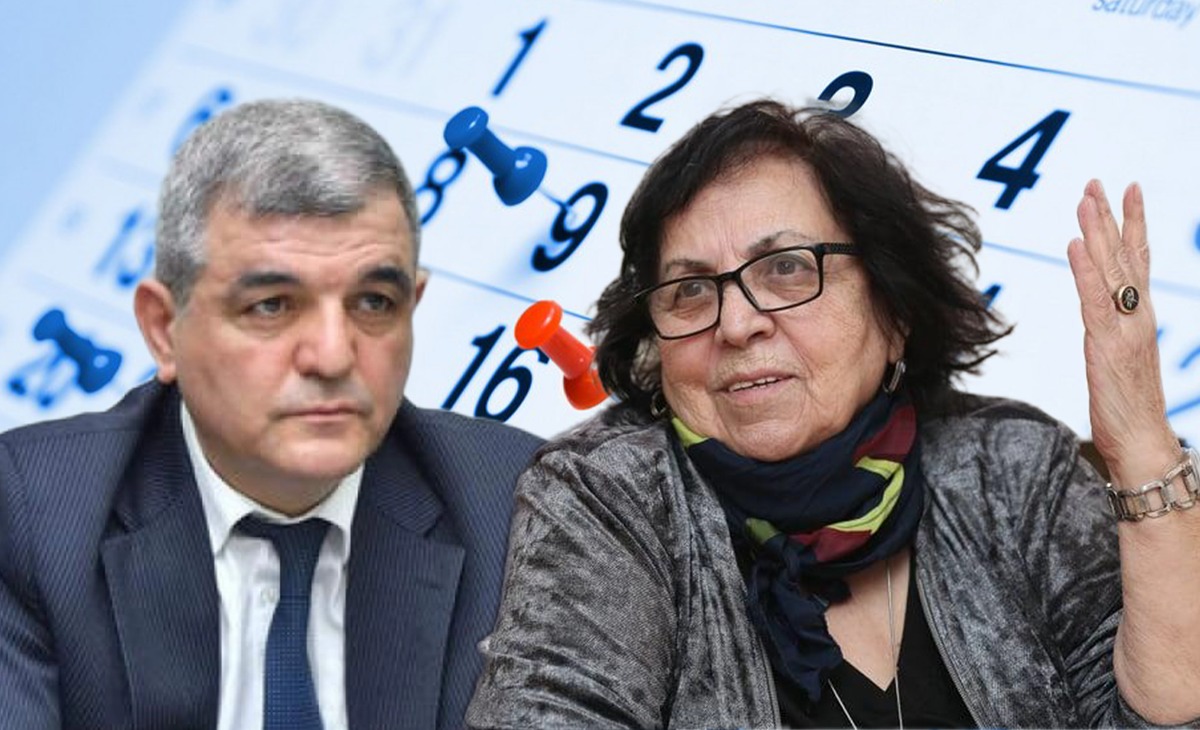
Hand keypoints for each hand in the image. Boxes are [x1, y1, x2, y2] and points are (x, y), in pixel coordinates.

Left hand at [1065, 180, 1177, 480]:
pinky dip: (1085, 270)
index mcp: (1140, 317)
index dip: (1134, 224)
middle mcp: (1138, 315)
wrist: (1142, 443)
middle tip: (1098, 181)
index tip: (1129, 190)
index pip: (1139, 260)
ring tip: (1087, 198)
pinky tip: (1075, 244)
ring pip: (1111, 269)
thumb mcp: (1116, 359)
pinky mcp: (1108, 344)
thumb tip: (1098, 316)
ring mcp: (1126, 328)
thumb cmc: (1127, 407)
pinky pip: (1095, 299)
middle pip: (1125, 255)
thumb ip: (1111, 331)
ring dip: (1097, 231)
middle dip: (1110, 216)